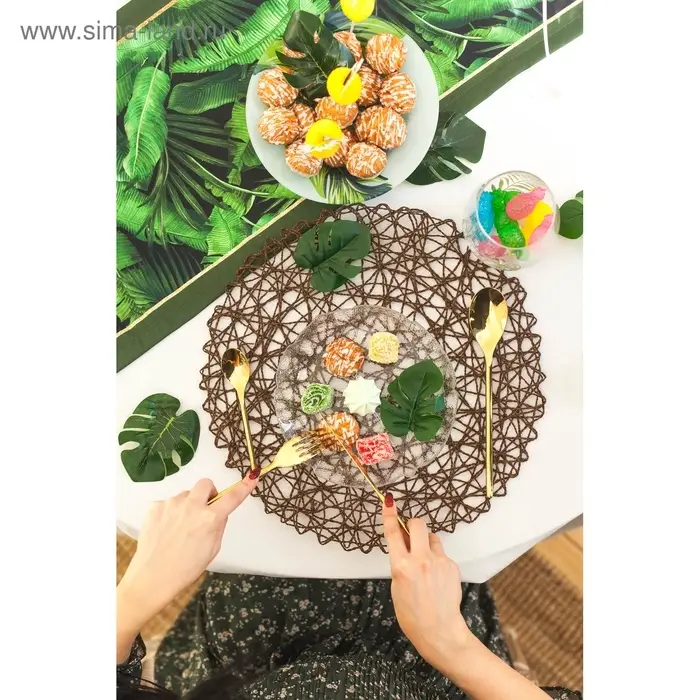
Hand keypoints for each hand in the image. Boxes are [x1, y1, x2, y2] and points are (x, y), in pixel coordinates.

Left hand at [118, 475, 258, 637]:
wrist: (152, 578)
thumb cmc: (186, 569)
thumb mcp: (212, 550)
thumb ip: (218, 526)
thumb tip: (220, 512)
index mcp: (209, 519)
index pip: (232, 498)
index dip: (244, 487)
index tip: (253, 476)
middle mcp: (191, 506)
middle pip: (205, 484)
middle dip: (208, 493)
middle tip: (204, 509)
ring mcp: (171, 504)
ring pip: (185, 495)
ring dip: (187, 505)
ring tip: (179, 528)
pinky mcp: (155, 506)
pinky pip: (168, 503)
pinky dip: (171, 512)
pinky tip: (166, 529)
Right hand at [382, 496, 475, 670]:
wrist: (439, 630)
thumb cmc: (411, 614)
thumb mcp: (396, 586)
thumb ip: (399, 562)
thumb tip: (402, 543)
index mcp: (401, 566)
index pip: (393, 533)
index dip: (390, 515)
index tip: (389, 501)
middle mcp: (420, 559)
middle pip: (418, 524)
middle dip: (412, 525)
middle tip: (410, 533)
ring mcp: (439, 561)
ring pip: (432, 538)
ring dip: (427, 543)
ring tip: (425, 563)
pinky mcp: (451, 565)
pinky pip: (442, 553)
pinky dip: (437, 559)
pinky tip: (436, 577)